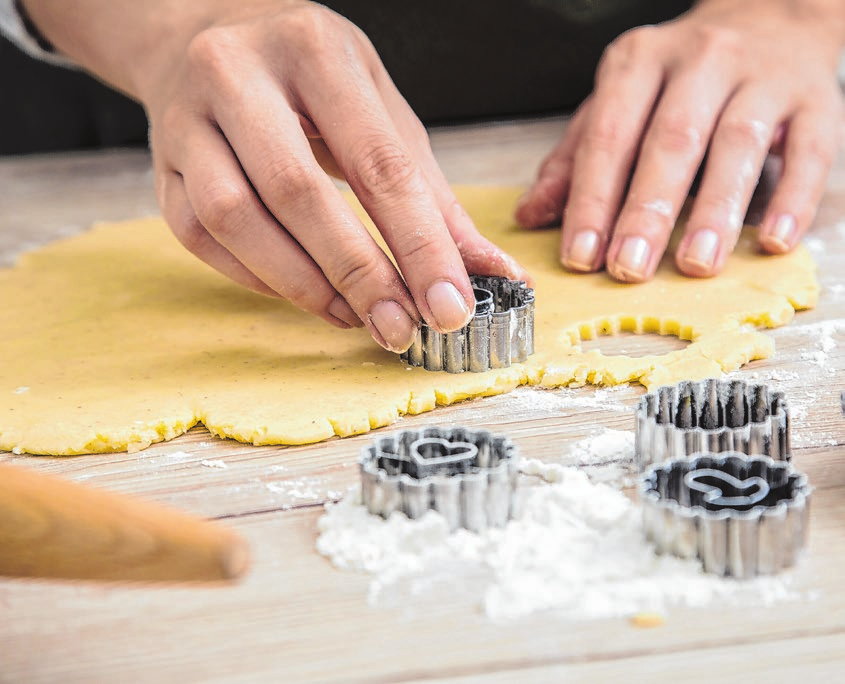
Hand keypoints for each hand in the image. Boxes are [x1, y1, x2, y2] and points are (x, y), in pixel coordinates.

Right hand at [24, 0, 527, 351]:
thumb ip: (431, 195)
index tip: (450, 306)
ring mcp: (186, 119)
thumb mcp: (380, 111)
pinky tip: (303, 292)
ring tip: (354, 316)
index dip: (419, 244)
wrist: (203, 32)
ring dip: (302, 284)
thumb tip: (489, 271)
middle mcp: (238, 74)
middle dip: (358, 273)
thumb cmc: (309, 78)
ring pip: (235, 220)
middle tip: (399, 327)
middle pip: (298, 193)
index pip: (377, 161)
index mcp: (314, 50)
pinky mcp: (160, 164)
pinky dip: (257, 278)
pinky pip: (201, 236)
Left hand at [515, 0, 844, 281]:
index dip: (593, 199)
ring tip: (695, 264)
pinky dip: (792, 199)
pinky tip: (773, 241)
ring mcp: (763, 77)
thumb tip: (530, 215)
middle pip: (672, 140)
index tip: (581, 256)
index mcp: (640, 62)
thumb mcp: (617, 102)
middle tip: (629, 267)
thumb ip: (574, 159)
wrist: (770, 16)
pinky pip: (811, 151)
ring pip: (738, 145)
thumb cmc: (680, 77)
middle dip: (647, 210)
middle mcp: (701, 60)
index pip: (609, 135)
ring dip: (715, 209)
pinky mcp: (817, 100)